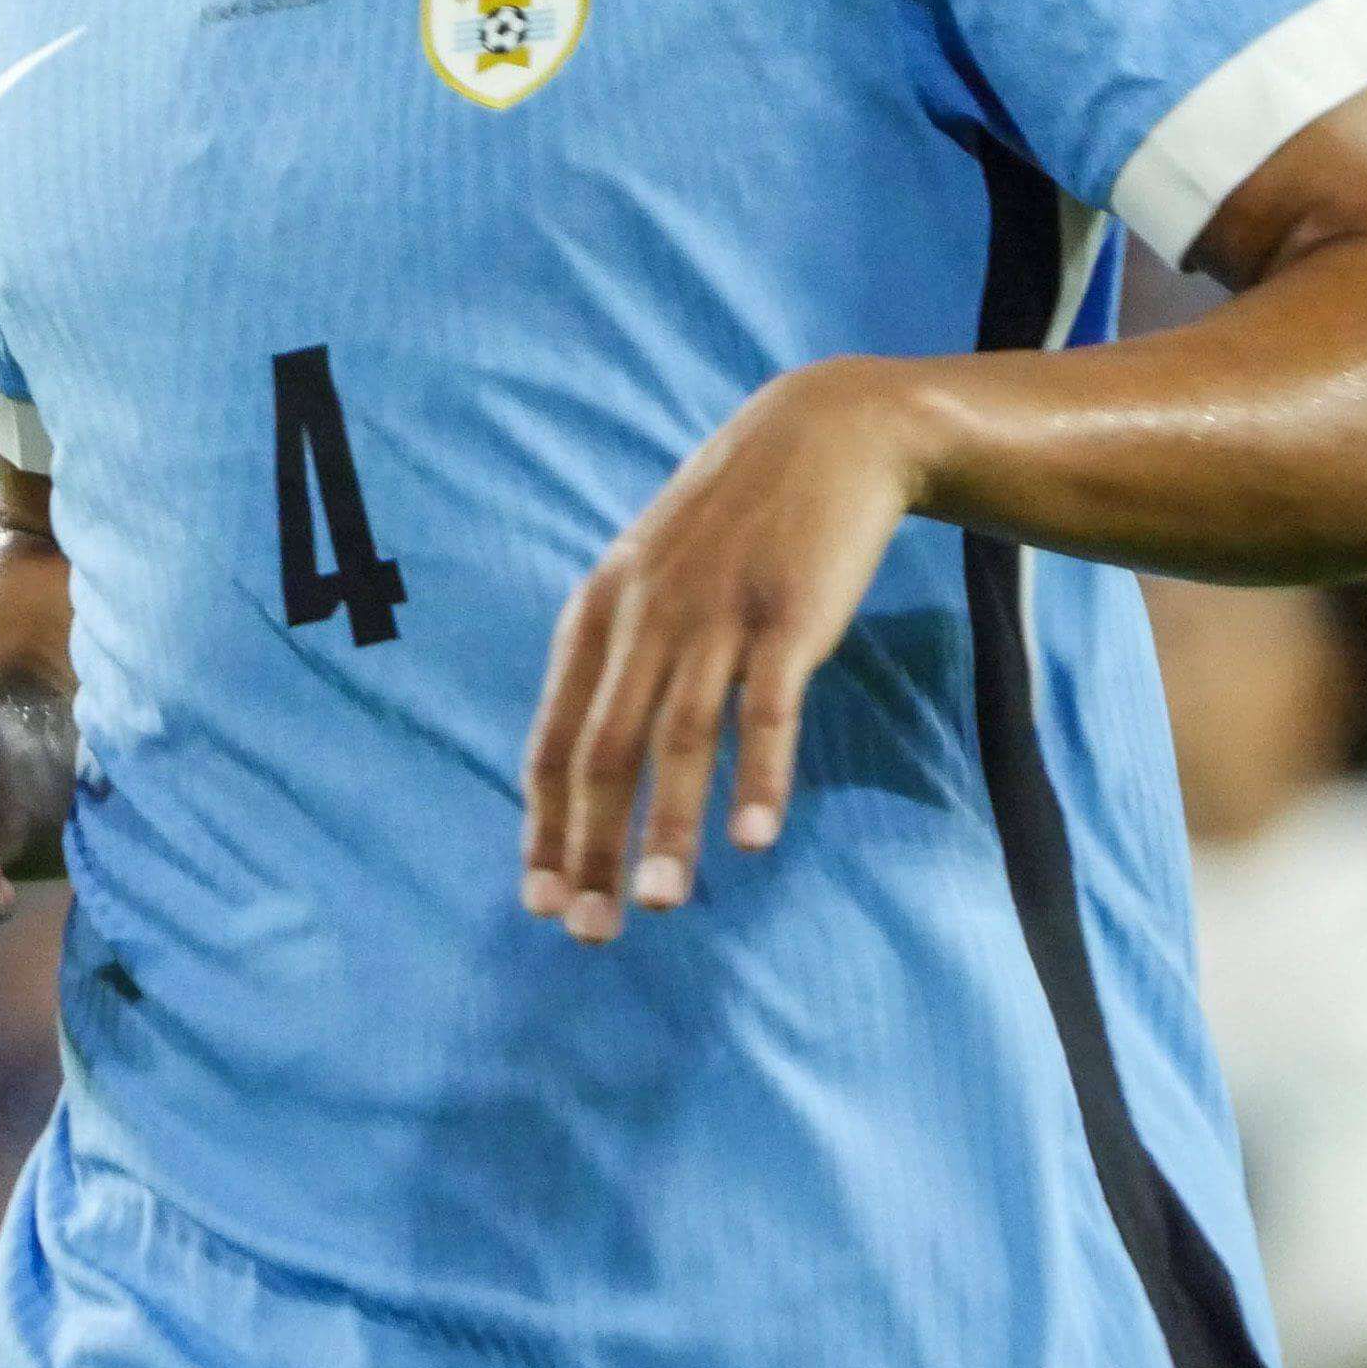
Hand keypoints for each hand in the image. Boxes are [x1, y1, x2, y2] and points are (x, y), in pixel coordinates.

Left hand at [521, 358, 924, 942]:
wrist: (824, 434)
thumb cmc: (734, 523)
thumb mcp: (652, 575)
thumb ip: (620, 656)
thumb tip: (589, 762)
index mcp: (599, 613)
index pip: (554, 739)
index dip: (546, 826)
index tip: (542, 899)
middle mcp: (644, 615)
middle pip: (604, 751)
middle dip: (591, 849)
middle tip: (589, 932)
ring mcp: (717, 613)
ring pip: (679, 739)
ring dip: (667, 829)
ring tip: (657, 905)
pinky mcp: (789, 614)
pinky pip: (768, 708)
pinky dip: (760, 775)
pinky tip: (754, 838)